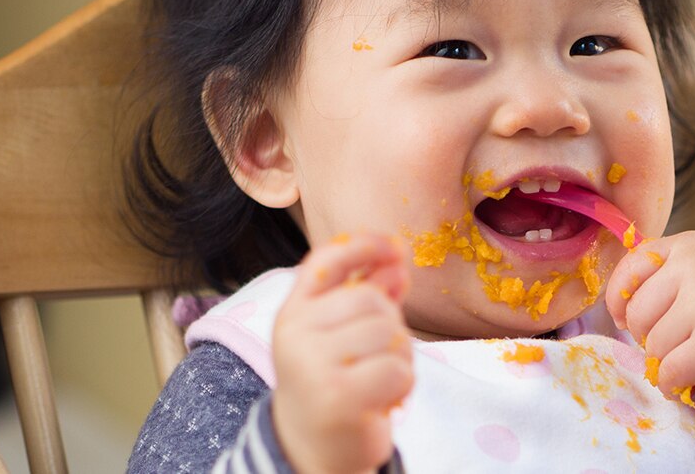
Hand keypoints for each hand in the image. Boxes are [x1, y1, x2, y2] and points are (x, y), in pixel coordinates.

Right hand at [270, 233, 412, 473]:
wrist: (312, 447)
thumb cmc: (334, 383)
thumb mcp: (343, 335)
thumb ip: (366, 296)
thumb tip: (396, 260)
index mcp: (293, 313)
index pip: (326, 261)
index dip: (364, 246)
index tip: (395, 247)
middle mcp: (295, 335)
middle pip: (371, 300)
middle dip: (391, 325)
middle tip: (380, 356)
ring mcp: (314, 366)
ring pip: (389, 334)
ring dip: (400, 358)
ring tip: (378, 378)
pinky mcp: (339, 397)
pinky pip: (397, 369)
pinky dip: (402, 385)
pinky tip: (382, 400)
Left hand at [603, 231, 694, 413]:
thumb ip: (666, 278)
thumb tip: (617, 312)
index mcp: (690, 245)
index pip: (630, 270)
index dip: (621, 301)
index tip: (630, 320)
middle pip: (638, 314)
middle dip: (649, 337)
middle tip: (678, 342)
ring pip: (653, 346)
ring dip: (667, 362)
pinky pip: (669, 372)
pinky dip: (674, 384)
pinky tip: (692, 379)